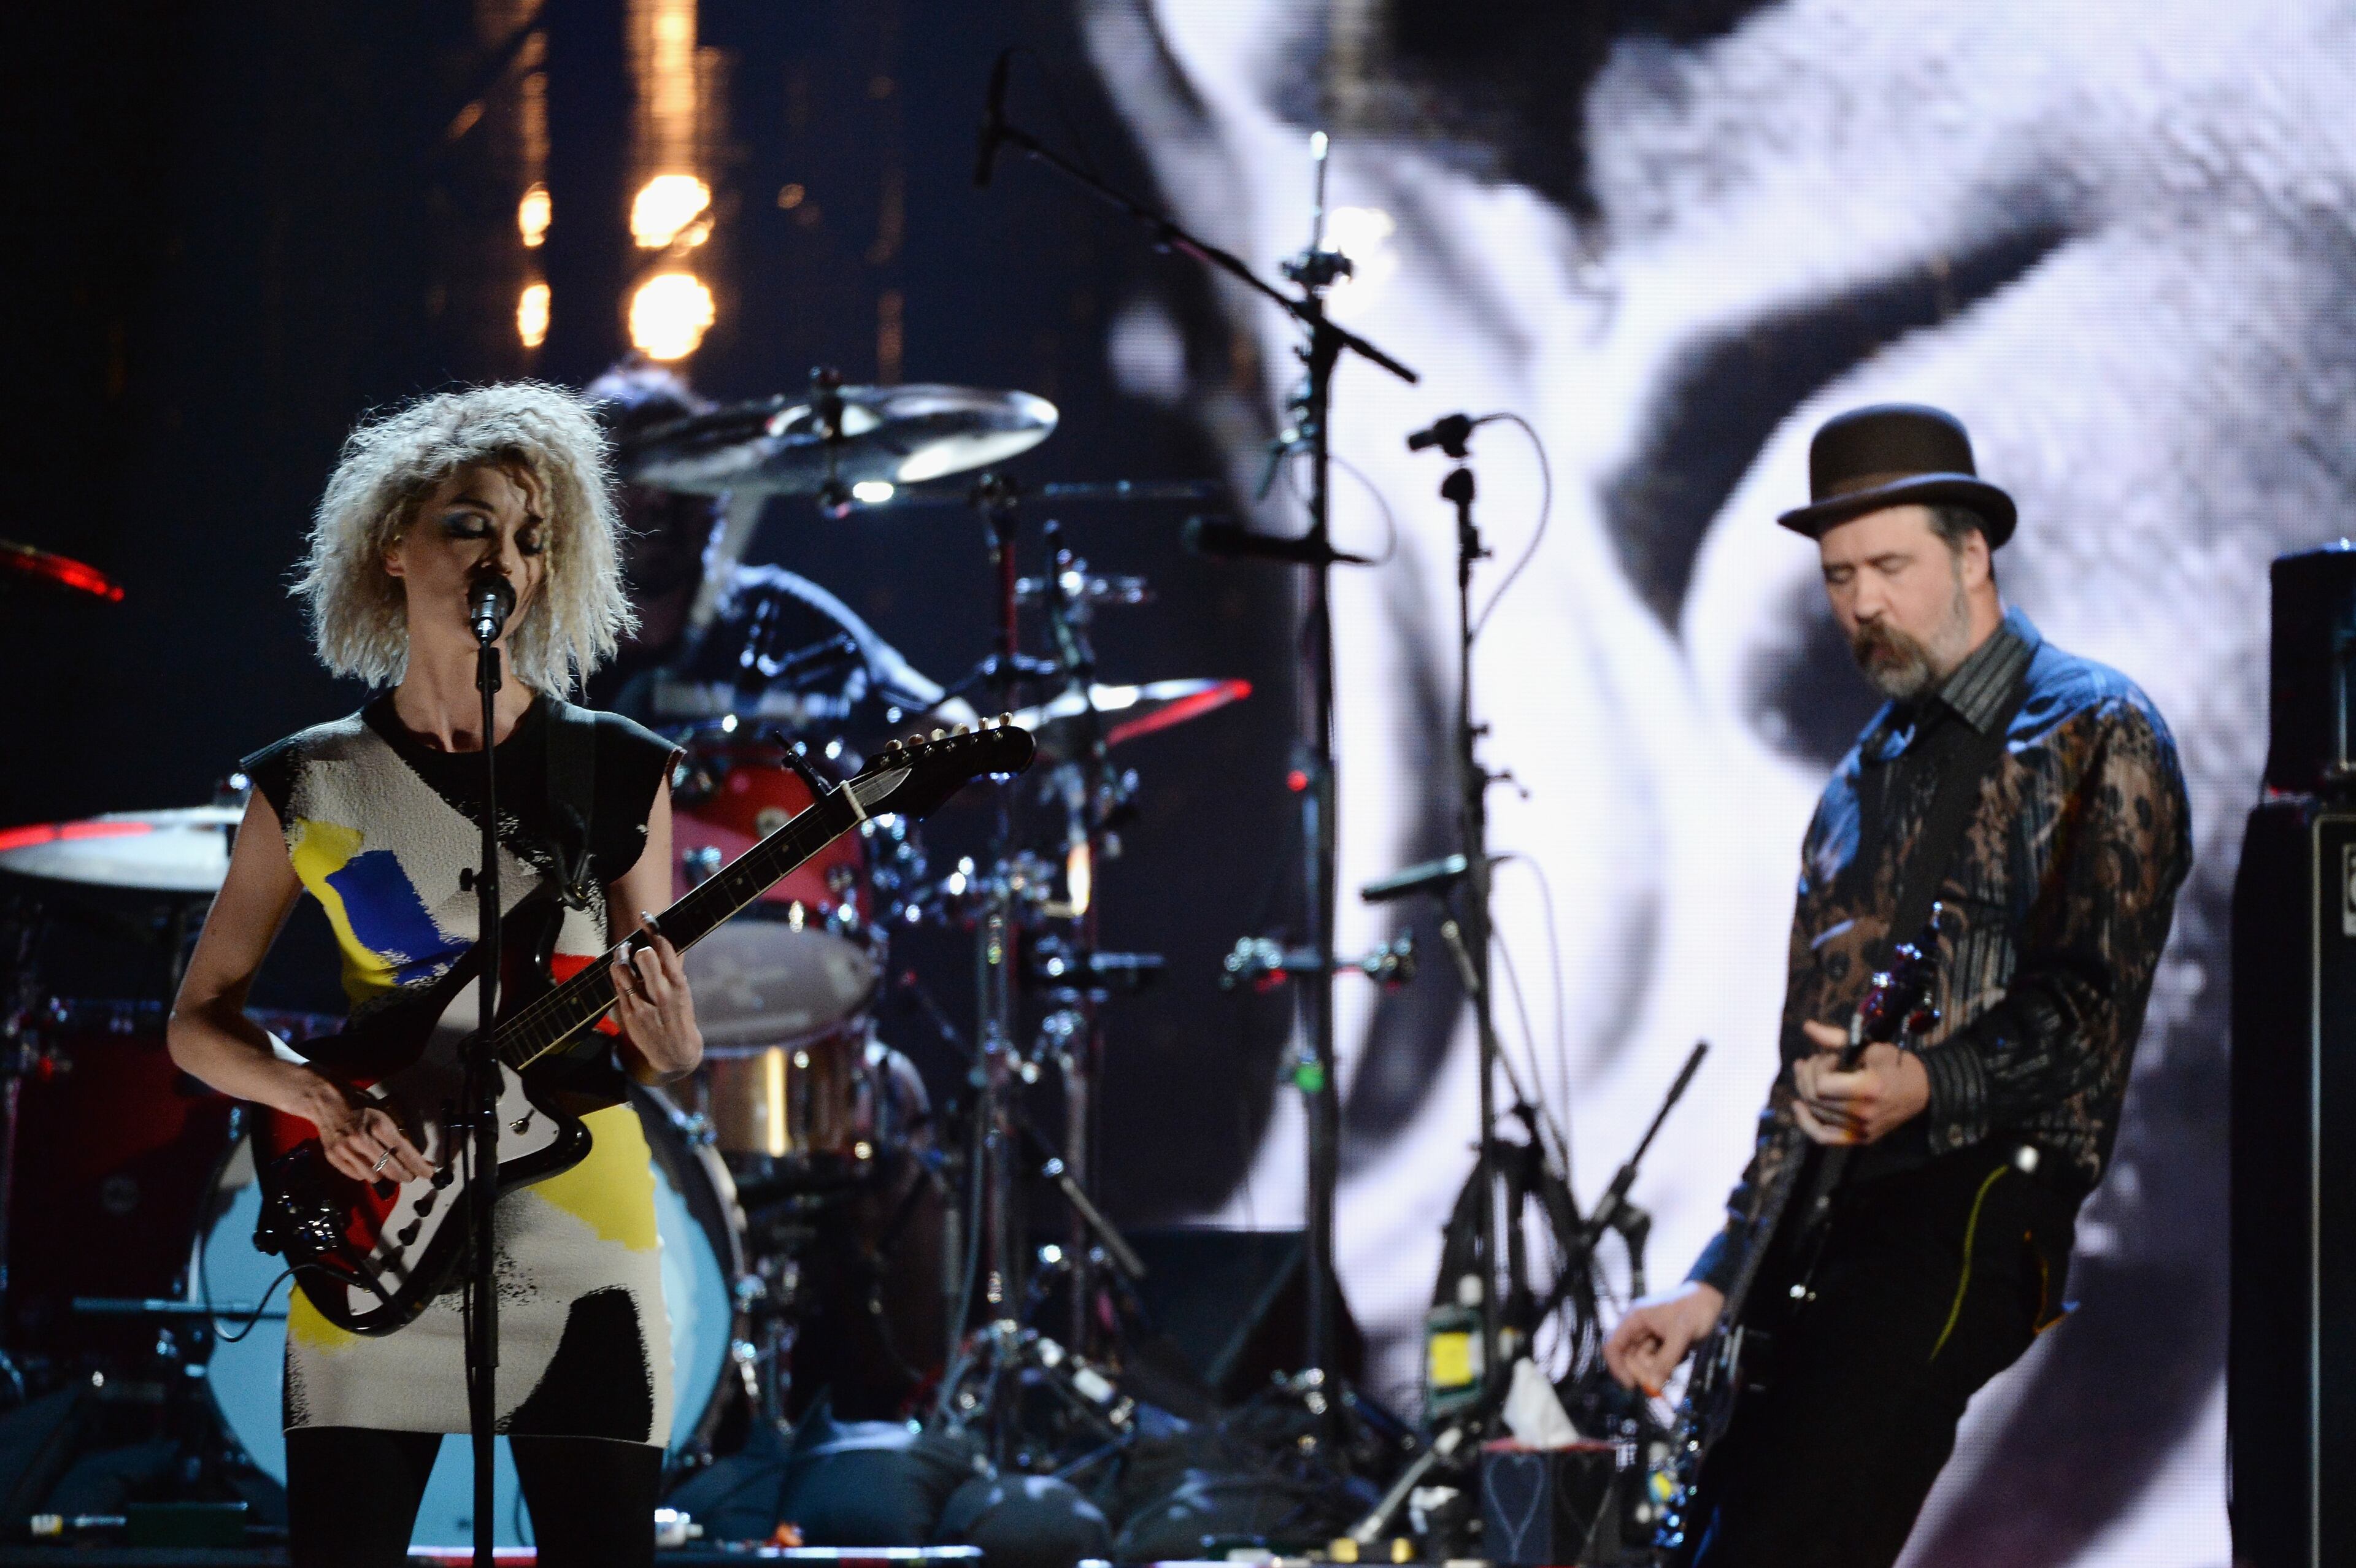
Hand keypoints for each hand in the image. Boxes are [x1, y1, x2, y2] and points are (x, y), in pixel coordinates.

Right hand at [299, 1075, 431, 1185]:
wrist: (326, 1101)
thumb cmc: (359, 1104)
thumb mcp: (383, 1113)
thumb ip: (396, 1134)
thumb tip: (413, 1156)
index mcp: (378, 1124)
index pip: (404, 1151)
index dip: (418, 1165)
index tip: (429, 1174)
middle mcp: (361, 1139)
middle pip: (390, 1168)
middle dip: (404, 1175)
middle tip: (409, 1176)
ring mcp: (345, 1149)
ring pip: (373, 1176)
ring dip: (384, 1175)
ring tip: (386, 1167)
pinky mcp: (333, 1157)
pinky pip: (356, 1176)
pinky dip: (365, 1173)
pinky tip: (367, 1163)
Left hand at [611, 914, 700, 1077]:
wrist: (677, 1054)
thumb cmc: (679, 1018)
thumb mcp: (682, 994)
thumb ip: (670, 972)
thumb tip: (657, 946)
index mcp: (678, 985)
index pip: (665, 950)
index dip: (653, 930)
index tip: (646, 917)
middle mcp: (662, 994)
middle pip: (644, 957)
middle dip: (635, 948)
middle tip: (631, 946)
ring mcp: (644, 1005)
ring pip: (623, 971)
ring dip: (620, 958)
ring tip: (621, 954)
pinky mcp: (630, 1016)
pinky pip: (616, 988)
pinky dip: (617, 977)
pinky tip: (619, 972)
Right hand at [1604, 1282, 1725, 1395]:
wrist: (1713, 1299)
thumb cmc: (1694, 1308)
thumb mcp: (1680, 1334)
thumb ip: (1665, 1361)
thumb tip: (1653, 1386)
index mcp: (1634, 1319)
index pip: (1613, 1346)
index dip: (1617, 1367)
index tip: (1631, 1385)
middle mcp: (1638, 1328)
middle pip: (1628, 1358)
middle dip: (1641, 1371)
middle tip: (1658, 1382)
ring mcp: (1650, 1336)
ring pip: (1643, 1361)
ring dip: (1656, 1369)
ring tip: (1675, 1361)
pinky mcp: (1662, 1343)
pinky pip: (1657, 1361)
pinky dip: (1666, 1365)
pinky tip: (1680, 1355)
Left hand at [1791, 1020, 1929, 1145]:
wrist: (1921, 1091)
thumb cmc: (1895, 1064)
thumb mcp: (1870, 1046)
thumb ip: (1836, 1039)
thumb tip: (1807, 1027)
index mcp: (1869, 1089)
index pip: (1821, 1084)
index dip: (1818, 1066)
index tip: (1829, 1056)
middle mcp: (1864, 1114)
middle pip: (1815, 1098)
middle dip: (1806, 1075)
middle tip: (1809, 1061)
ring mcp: (1861, 1130)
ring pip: (1816, 1112)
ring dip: (1805, 1090)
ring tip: (1805, 1072)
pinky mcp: (1859, 1138)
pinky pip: (1822, 1137)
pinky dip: (1806, 1122)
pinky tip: (1798, 1106)